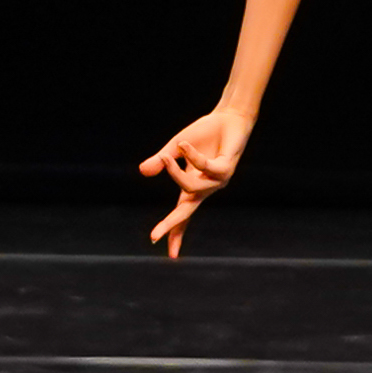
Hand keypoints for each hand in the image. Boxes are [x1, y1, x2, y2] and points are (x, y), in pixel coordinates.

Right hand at [140, 106, 250, 255]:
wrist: (229, 118)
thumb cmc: (205, 134)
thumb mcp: (175, 148)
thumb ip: (161, 160)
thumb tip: (142, 171)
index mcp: (193, 187)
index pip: (182, 214)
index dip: (174, 232)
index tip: (171, 254)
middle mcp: (205, 188)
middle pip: (186, 212)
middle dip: (172, 224)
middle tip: (155, 236)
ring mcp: (217, 180)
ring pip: (191, 187)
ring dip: (175, 172)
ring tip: (171, 153)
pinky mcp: (226, 168)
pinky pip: (204, 167)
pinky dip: (191, 155)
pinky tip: (185, 144)